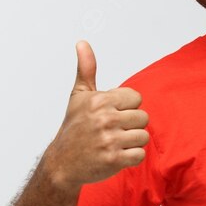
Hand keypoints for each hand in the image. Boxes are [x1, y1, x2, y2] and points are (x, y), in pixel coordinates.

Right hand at [43, 40, 149, 190]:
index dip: (127, 107)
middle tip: (112, 132)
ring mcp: (109, 140)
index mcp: (100, 100)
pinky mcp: (113, 159)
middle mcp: (105, 118)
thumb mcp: (78, 96)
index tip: (111, 115)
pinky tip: (116, 155)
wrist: (62, 163)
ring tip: (115, 143)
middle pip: (143, 118)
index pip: (136, 98)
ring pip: (143, 136)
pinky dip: (131, 157)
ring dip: (132, 142)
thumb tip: (82, 43)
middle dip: (131, 126)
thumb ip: (86, 69)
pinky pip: (140, 155)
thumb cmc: (74, 127)